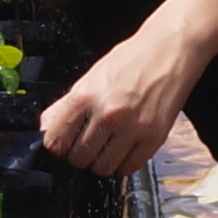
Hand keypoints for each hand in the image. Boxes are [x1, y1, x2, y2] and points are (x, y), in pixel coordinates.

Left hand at [38, 25, 202, 180]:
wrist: (171, 49)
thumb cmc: (132, 59)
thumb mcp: (91, 77)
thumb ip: (66, 105)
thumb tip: (46, 128)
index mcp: (85, 95)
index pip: (56, 141)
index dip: (58, 146)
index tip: (64, 144)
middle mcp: (108, 113)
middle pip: (78, 159)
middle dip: (80, 155)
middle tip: (88, 143)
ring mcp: (132, 127)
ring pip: (103, 168)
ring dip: (102, 161)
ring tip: (108, 146)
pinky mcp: (155, 137)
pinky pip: (129, 167)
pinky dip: (124, 163)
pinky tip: (125, 148)